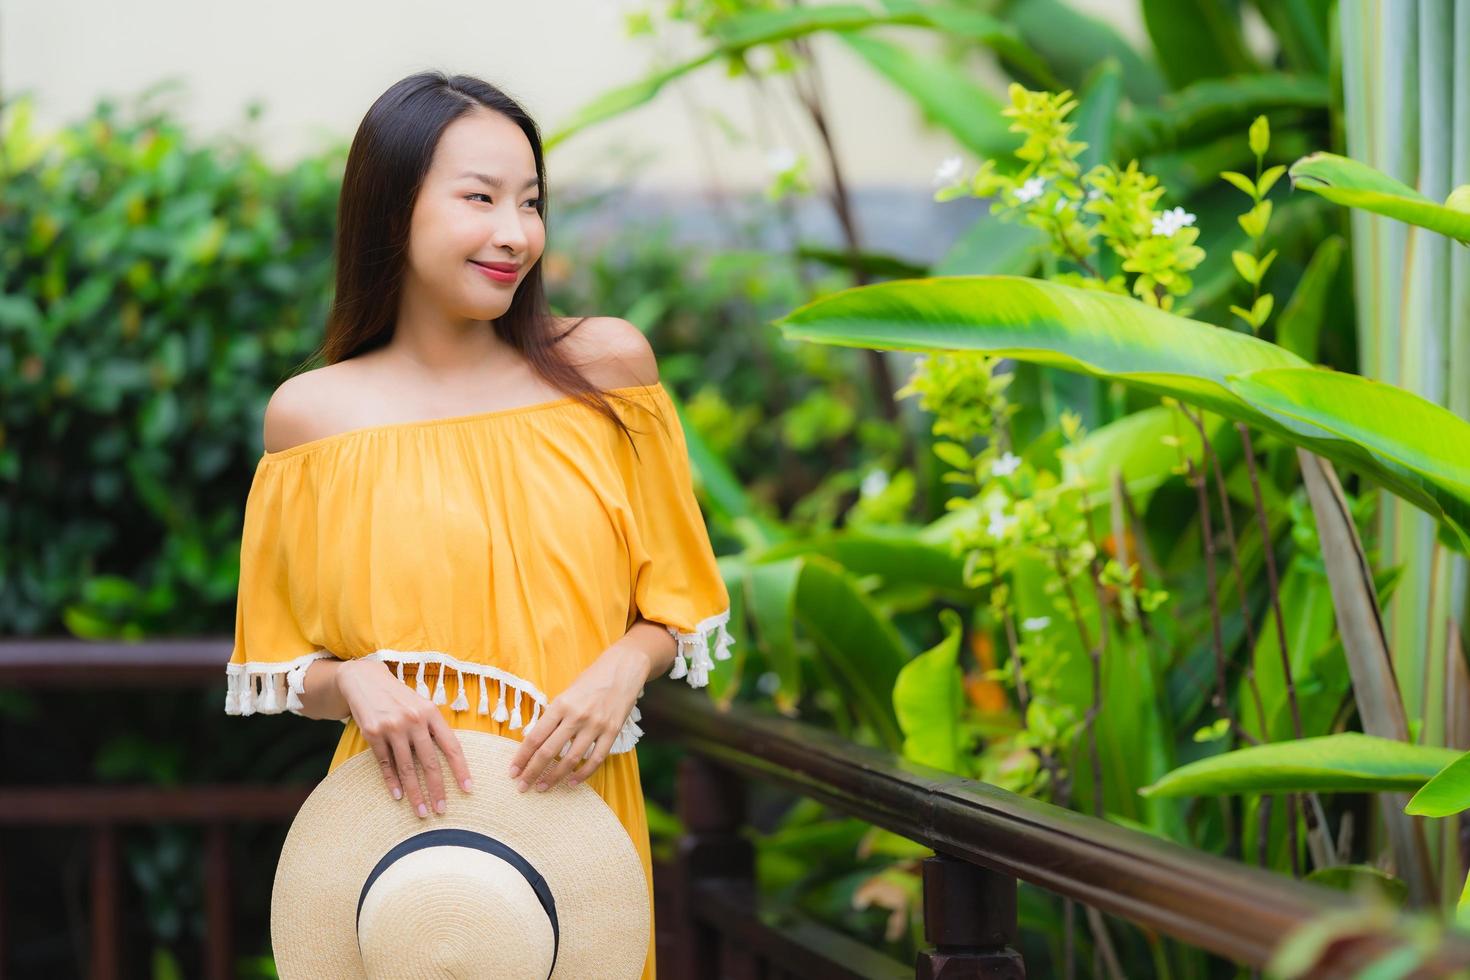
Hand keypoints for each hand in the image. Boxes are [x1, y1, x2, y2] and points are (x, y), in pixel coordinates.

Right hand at [336, 659, 472, 817]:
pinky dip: (392, 782)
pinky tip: (398, 796)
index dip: (461, 770)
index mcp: (432, 712)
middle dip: (437, 789)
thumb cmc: (400, 697)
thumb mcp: (421, 705)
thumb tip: (451, 757)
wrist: (365, 680)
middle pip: (430, 762)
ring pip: (407, 768)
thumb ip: (434, 727)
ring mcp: (393, 727)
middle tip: (441, 810)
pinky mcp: (373, 733)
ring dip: (414, 793)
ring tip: (421, 811)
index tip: (467, 789)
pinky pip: (386, 764)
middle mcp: (414, 720)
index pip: (452, 746)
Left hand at [507, 644, 648, 792]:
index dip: (522, 757)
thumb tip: (537, 740)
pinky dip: (583, 774)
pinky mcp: (612, 731)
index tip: (513, 771)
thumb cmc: (591, 680)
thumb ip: (554, 715)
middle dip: (532, 772)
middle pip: (548, 751)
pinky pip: (596, 759)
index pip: (535, 737)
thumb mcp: (567, 692)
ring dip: (554, 777)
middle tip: (522, 786)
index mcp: (561, 704)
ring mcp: (596, 725)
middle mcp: (576, 716)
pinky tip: (572, 782)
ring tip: (543, 787)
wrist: (624, 667)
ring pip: (571, 759)